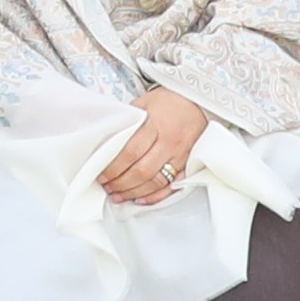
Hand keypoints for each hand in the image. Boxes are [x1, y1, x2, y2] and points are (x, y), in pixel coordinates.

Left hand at [96, 90, 216, 208]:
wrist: (197, 102)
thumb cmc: (168, 102)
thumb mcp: (144, 104)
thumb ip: (128, 123)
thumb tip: (105, 142)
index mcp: (156, 125)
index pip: (131, 152)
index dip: (114, 167)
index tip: (102, 174)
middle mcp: (170, 142)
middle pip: (142, 171)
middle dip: (121, 183)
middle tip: (107, 186)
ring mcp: (181, 156)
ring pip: (155, 182)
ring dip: (134, 192)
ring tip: (118, 195)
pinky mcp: (188, 165)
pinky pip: (171, 187)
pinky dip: (155, 197)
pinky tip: (140, 199)